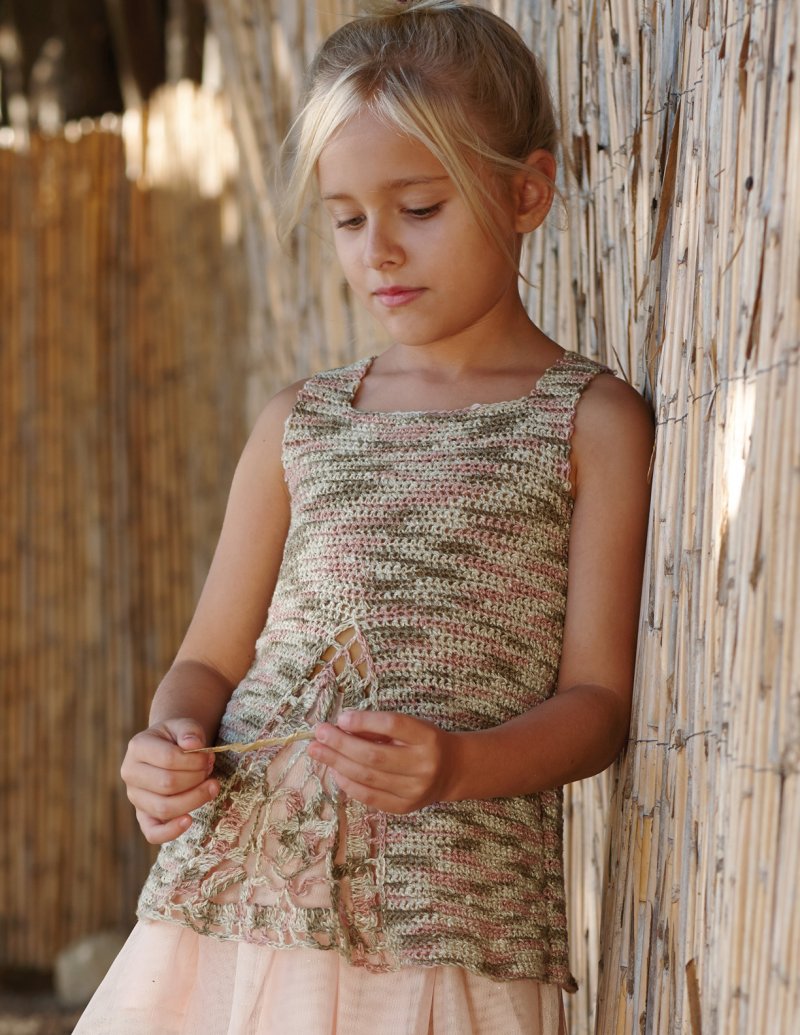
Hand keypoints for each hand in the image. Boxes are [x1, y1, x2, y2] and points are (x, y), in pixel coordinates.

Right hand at [120, 719, 219, 843]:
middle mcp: (130, 773)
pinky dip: (171, 831)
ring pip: (164, 808)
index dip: (195, 760)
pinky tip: (189, 821)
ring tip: (212, 787)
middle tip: (210, 770)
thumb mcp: (183, 725)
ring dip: (194, 799)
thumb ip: (189, 730)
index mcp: (137, 747)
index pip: (169, 758)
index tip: (209, 757)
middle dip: (197, 778)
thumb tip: (194, 744)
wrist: (168, 749)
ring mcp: (135, 797)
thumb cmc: (177, 738)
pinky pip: (152, 833)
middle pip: (167, 784)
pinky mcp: (143, 816)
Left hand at [307, 710, 457, 813]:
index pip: (393, 725)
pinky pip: (370, 797)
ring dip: (337, 763)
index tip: (340, 718)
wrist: (453, 770)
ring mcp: (414, 790)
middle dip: (340, 744)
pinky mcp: (405, 807)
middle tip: (318, 734)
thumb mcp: (411, 726)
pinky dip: (349, 784)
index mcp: (427, 737)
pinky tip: (335, 772)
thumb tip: (342, 726)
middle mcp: (423, 765)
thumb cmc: (425, 741)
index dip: (365, 721)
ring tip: (318, 752)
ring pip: (368, 777)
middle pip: (374, 755)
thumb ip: (380, 726)